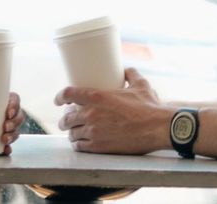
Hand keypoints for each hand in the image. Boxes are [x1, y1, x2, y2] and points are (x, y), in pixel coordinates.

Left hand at [0, 93, 27, 153]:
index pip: (10, 99)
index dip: (14, 104)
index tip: (8, 112)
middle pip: (17, 116)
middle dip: (16, 122)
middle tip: (5, 127)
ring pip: (14, 131)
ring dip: (13, 135)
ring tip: (4, 139)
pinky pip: (4, 146)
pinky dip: (7, 149)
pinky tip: (5, 150)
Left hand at [53, 68, 169, 153]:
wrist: (158, 128)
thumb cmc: (150, 106)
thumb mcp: (140, 84)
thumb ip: (131, 74)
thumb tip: (127, 69)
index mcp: (97, 96)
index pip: (68, 94)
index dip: (60, 97)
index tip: (58, 100)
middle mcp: (91, 114)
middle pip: (66, 117)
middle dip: (65, 118)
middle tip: (68, 119)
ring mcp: (93, 132)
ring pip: (72, 133)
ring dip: (71, 132)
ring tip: (75, 132)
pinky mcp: (99, 147)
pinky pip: (79, 146)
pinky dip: (78, 144)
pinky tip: (80, 143)